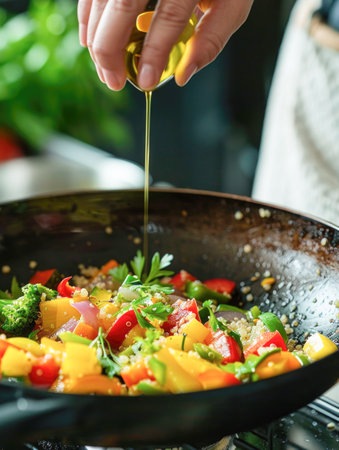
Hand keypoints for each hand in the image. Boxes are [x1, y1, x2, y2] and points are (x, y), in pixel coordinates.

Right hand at [77, 0, 252, 90]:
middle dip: (111, 50)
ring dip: (97, 38)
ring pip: (102, 0)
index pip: (169, 17)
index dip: (154, 52)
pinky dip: (88, 16)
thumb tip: (182, 75)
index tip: (145, 81)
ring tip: (105, 70)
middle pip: (122, 5)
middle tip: (114, 82)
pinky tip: (90, 40)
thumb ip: (211, 39)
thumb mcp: (231, 3)